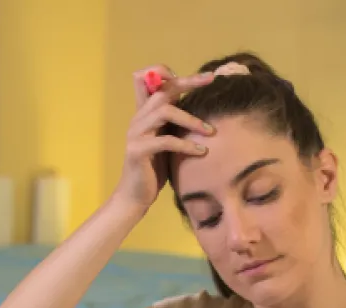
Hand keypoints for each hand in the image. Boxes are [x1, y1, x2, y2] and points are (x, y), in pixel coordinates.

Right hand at [114, 64, 215, 208]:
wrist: (135, 196)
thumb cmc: (154, 170)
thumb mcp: (166, 141)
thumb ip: (173, 124)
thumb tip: (200, 109)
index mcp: (143, 114)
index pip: (149, 79)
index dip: (168, 72)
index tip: (200, 77)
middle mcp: (137, 119)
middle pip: (162, 90)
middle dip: (188, 83)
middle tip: (211, 81)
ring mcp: (135, 134)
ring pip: (164, 111)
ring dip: (191, 119)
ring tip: (210, 132)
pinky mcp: (138, 151)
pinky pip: (165, 141)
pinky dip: (186, 145)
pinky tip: (201, 152)